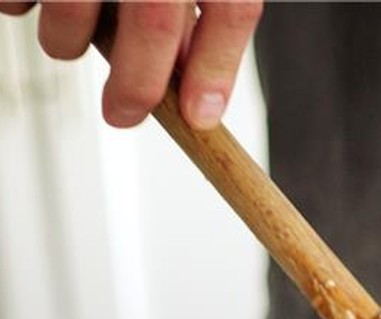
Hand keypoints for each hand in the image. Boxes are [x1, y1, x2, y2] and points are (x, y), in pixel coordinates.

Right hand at [0, 0, 262, 129]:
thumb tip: (197, 79)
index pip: (231, 4)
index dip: (215, 69)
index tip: (199, 116)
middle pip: (155, 15)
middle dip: (139, 84)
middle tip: (125, 114)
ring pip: (71, 3)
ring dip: (68, 38)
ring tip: (70, 41)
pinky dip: (17, 2)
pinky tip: (30, 1)